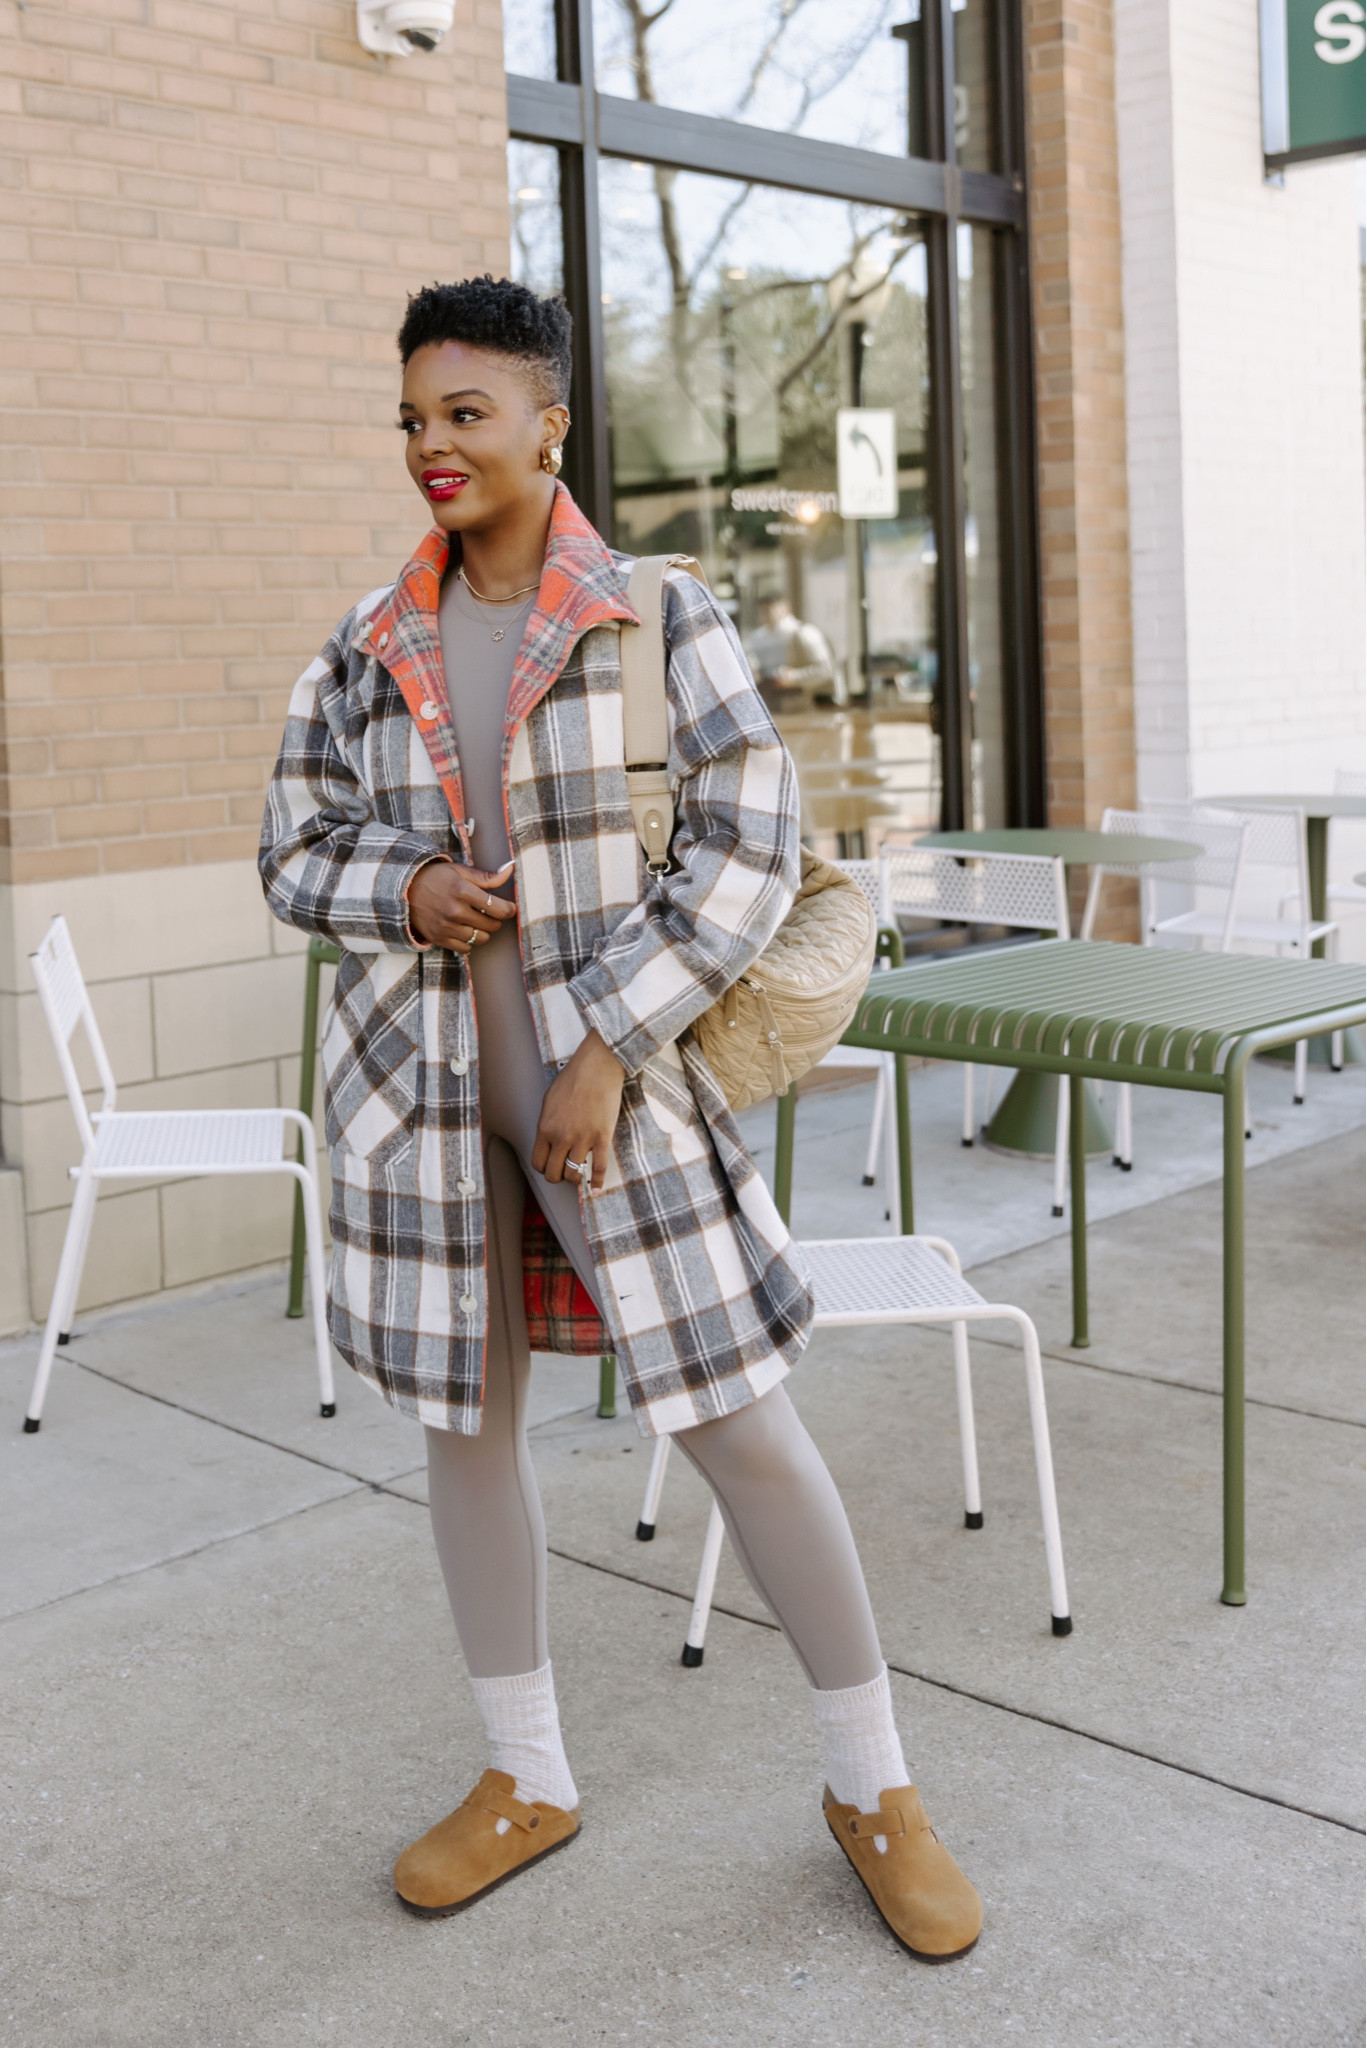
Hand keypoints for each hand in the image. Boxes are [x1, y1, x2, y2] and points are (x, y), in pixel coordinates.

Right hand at [407, 858, 516, 951]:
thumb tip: (510, 870)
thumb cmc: (436, 878)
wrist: (405, 889)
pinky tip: (465, 929)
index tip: (509, 908)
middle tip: (490, 912)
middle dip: (496, 919)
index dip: (509, 910)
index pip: (499, 908)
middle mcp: (455, 911)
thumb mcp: (461, 871)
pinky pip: (466, 948)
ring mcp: (446, 927)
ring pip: (481, 939)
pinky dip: (470, 941)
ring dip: (484, 931)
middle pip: (492, 925)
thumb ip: (487, 876)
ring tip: (477, 921)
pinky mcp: (439, 939)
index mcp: (463, 891)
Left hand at [532, 1030, 625, 1193]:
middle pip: (554, 1173)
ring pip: (574, 1174)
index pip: (538, 1162)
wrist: (597, 1068)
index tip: (550, 1166)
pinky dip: (598, 1182)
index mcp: (545, 1128)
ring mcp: (582, 1139)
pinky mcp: (602, 1138)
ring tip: (579, 1175)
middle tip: (564, 1172)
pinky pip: (599, 1168)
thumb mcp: (549, 1100)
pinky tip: (596, 1189)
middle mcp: (561, 1137)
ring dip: (575, 1179)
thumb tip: (549, 1140)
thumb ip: (547, 1124)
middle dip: (558, 1177)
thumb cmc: (573, 1079)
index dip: (543, 1168)